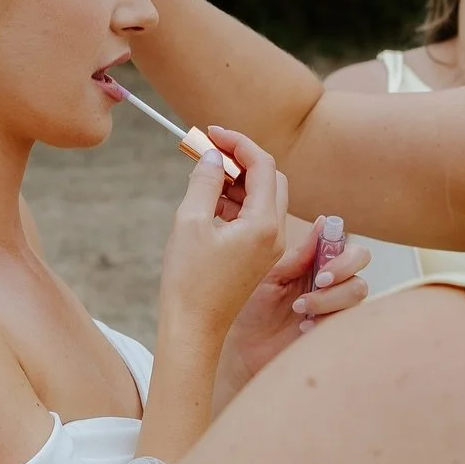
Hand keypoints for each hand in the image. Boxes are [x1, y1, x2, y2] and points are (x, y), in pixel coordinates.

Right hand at [159, 131, 289, 350]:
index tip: (210, 133)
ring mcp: (269, 247)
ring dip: (237, 181)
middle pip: (271, 178)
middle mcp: (275, 235)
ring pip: (263, 197)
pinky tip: (208, 203)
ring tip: (202, 177)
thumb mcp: (189, 222)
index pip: (263, 165)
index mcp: (264, 224)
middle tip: (208, 151)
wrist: (193, 330)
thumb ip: (204, 182)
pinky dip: (235, 202)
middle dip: (241, 159)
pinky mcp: (259, 257)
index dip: (238, 142)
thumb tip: (212, 157)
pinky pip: (255, 218)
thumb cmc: (189, 281)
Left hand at [215, 208, 371, 406]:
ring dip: (330, 299)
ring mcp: (335, 309)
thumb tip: (323, 223)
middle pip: (361, 268)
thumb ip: (299, 255)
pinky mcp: (332, 332)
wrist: (240, 346)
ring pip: (358, 294)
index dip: (345, 256)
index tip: (321, 270)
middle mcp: (332, 284)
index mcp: (318, 264)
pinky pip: (347, 323)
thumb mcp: (271, 276)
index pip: (350, 250)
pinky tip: (303, 329)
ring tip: (300, 309)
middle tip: (317, 285)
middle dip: (343, 274)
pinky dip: (326, 322)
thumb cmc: (251, 307)